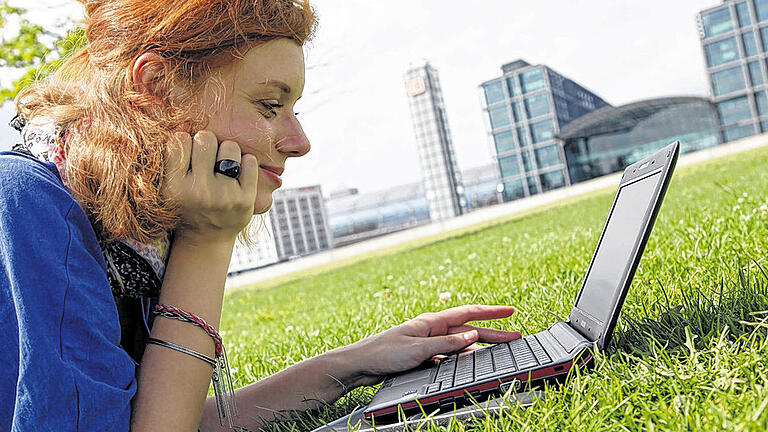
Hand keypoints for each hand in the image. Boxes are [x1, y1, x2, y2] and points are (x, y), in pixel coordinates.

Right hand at [165, 131, 258, 244]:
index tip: (188, 155)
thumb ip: (172, 154)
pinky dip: (245, 163)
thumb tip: (184, 122)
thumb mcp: (169, 183)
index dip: (185, 142)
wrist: (206, 238)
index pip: (179, 140)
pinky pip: (250, 160)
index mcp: (174, 187)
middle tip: (207, 160)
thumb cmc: (186, 203)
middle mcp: (199, 192)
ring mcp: (225, 196)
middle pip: (206, 138)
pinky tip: (236, 175)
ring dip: (227, 152)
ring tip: (222, 167)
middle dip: (207, 144)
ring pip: (230, 146)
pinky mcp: (246, 199)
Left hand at [340, 305, 521, 386]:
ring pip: (461, 342)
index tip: (510, 312)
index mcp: (430, 321)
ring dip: (481, 344)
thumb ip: (446, 343)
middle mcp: (431, 329)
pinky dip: (464, 357)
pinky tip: (473, 360)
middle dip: (493, 331)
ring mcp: (428, 342)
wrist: (360, 365)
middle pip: (468, 328)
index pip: (466, 313)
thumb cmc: (383, 353)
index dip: (490, 313)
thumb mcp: (418, 348)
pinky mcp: (423, 355)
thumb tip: (472, 335)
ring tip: (501, 347)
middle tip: (515, 335)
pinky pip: (450, 355)